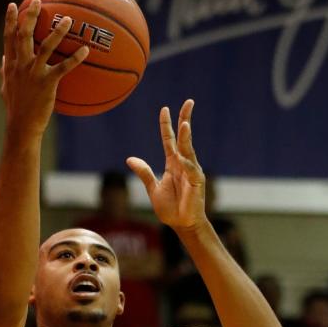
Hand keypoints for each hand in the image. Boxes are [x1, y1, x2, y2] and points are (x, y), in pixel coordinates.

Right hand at [0, 0, 88, 136]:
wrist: (21, 128)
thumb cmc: (15, 110)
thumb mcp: (5, 89)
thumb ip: (4, 72)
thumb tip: (2, 60)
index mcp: (11, 66)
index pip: (8, 38)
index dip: (10, 21)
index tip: (13, 5)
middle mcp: (21, 66)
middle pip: (24, 35)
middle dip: (30, 16)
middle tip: (38, 0)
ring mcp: (33, 74)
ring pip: (46, 46)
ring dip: (57, 31)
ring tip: (67, 19)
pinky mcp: (47, 84)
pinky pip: (63, 67)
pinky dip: (75, 58)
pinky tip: (85, 50)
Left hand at [127, 100, 207, 233]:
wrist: (182, 224)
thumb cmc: (170, 208)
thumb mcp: (153, 188)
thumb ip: (144, 173)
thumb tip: (130, 159)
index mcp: (173, 163)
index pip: (169, 140)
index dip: (167, 125)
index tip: (164, 109)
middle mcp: (183, 163)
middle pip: (183, 138)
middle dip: (185, 119)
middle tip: (189, 102)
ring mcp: (191, 171)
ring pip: (188, 150)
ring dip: (186, 137)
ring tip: (184, 124)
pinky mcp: (197, 182)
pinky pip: (192, 170)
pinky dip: (187, 165)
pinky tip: (182, 159)